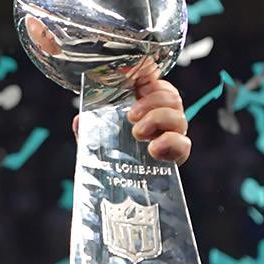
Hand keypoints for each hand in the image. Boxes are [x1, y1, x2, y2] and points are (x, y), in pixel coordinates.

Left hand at [71, 77, 190, 164]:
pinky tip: (154, 148)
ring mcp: (171, 135)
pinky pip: (184, 144)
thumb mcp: (95, 138)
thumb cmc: (108, 155)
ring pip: (179, 116)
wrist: (115, 187)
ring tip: (138, 132)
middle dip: (152, 102)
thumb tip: (79, 120)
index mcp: (144, 106)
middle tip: (131, 116)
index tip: (136, 82)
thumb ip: (89, 127)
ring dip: (158, 119)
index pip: (155, 83)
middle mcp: (162, 118)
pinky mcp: (176, 155)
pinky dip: (171, 142)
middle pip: (171, 97)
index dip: (150, 77)